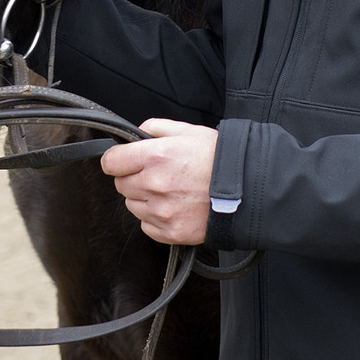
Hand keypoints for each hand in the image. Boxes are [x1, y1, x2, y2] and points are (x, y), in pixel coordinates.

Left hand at [99, 119, 216, 245]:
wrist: (248, 190)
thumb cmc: (219, 159)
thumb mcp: (188, 131)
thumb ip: (155, 128)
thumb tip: (136, 134)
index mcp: (155, 156)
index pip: (111, 162)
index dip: (117, 160)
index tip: (124, 161)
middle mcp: (154, 185)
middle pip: (121, 185)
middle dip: (133, 178)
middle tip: (157, 174)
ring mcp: (162, 211)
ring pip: (132, 206)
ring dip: (144, 199)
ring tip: (170, 191)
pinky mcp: (171, 232)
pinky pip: (147, 226)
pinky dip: (155, 218)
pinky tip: (175, 207)